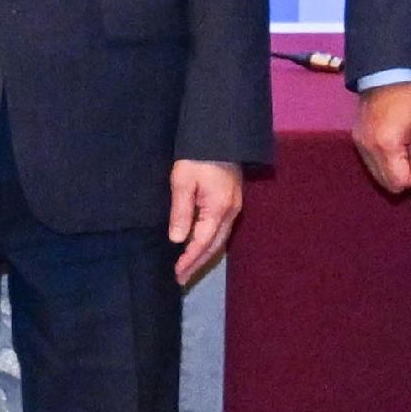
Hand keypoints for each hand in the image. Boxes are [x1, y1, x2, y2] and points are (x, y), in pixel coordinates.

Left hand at [168, 159, 244, 285]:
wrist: (221, 133)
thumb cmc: (198, 156)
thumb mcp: (183, 181)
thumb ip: (181, 211)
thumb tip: (177, 240)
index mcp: (218, 209)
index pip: (202, 243)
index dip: (188, 260)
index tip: (176, 274)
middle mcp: (231, 212)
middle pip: (214, 246)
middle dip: (197, 263)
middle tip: (181, 278)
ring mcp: (235, 206)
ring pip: (219, 239)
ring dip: (204, 254)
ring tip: (188, 267)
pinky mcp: (232, 200)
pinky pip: (221, 229)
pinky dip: (209, 242)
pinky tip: (199, 244)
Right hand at [353, 82, 410, 195]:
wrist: (385, 72)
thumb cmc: (409, 96)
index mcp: (386, 145)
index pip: (399, 182)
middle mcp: (368, 149)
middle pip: (385, 182)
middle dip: (402, 176)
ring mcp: (359, 144)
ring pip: (376, 174)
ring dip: (392, 169)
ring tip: (404, 148)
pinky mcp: (356, 138)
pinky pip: (369, 161)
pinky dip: (382, 160)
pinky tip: (392, 143)